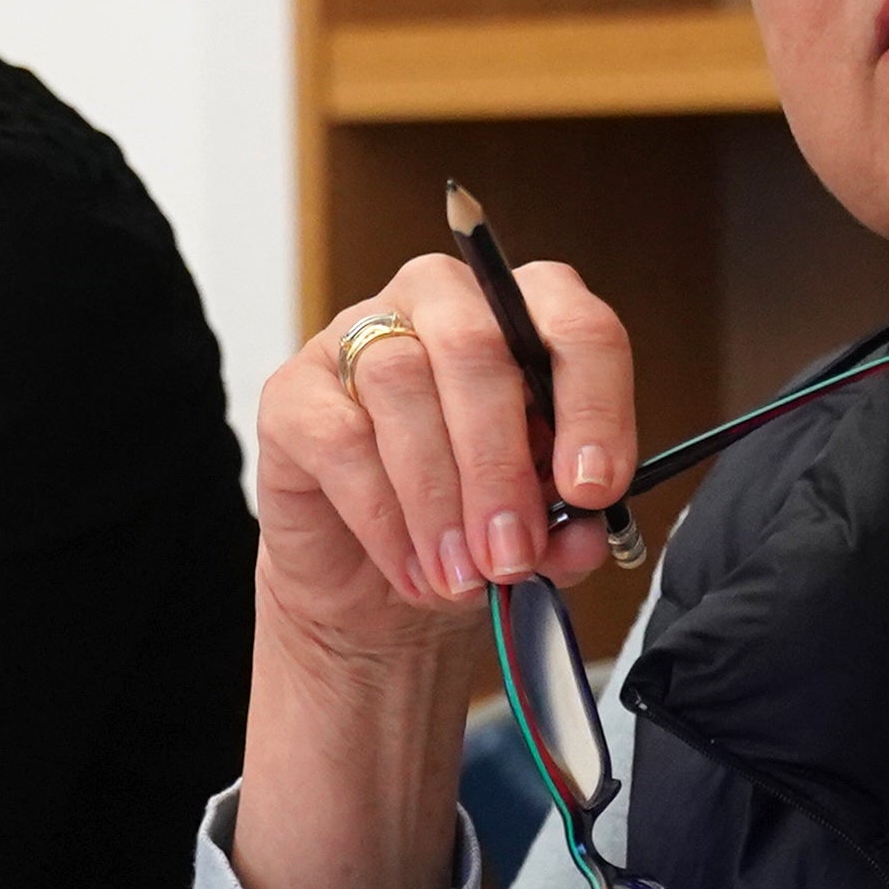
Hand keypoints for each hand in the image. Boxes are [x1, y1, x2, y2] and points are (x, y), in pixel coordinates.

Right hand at [251, 242, 635, 657]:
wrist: (375, 584)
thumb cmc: (470, 528)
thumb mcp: (540, 534)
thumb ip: (570, 527)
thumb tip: (582, 532)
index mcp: (526, 318)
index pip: (576, 325)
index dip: (592, 405)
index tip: (594, 489)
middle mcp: (444, 304)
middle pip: (476, 347)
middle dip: (499, 464)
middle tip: (511, 553)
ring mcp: (360, 335)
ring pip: (400, 384)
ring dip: (438, 497)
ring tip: (460, 576)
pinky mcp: (295, 391)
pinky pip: (339, 436)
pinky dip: (383, 516)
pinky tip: (410, 568)